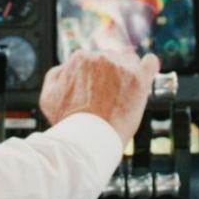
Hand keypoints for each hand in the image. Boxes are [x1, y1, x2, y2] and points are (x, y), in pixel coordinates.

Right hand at [39, 49, 160, 143]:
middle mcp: (101, 57)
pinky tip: (148, 70)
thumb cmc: (68, 122)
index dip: (92, 77)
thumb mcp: (48, 97)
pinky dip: (149, 66)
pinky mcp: (139, 79)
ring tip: (122, 95)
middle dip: (109, 74)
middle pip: (110, 60)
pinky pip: (150, 63)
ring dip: (126, 74)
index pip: (90, 60)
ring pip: (129, 62)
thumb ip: (56, 76)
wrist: (88, 141)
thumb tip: (66, 67)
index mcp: (80, 58)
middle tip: (107, 98)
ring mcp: (121, 67)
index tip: (93, 92)